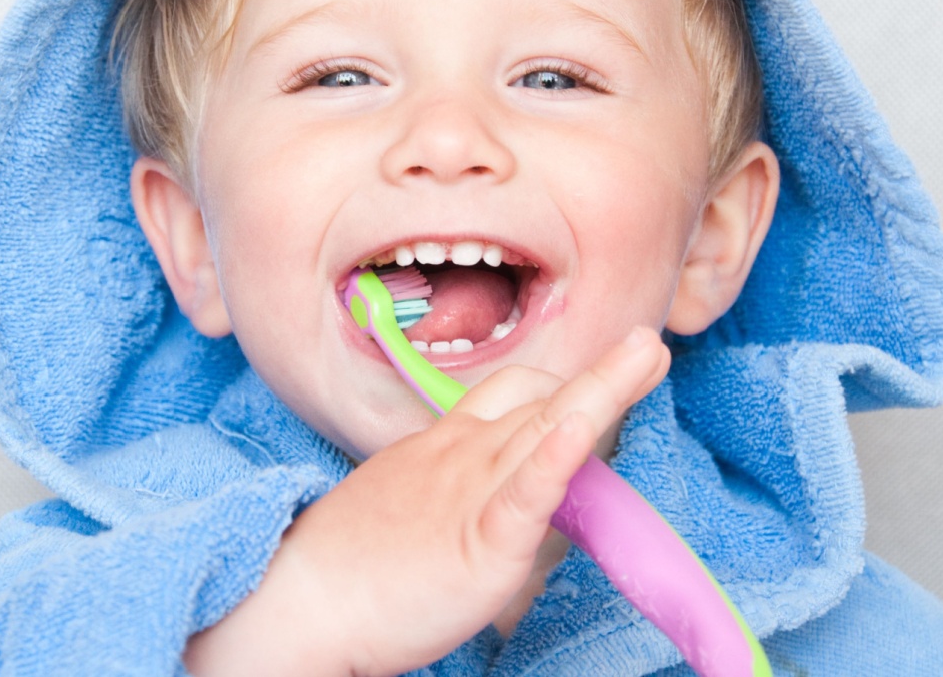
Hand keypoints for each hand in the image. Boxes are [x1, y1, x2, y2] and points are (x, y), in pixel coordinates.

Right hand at [184, 326, 670, 676]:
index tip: (605, 371)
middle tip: (648, 344)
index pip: (510, 396)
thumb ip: (455, 501)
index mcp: (445, 446)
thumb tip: (491, 513)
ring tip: (647, 353)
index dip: (558, 384)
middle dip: (600, 372)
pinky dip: (557, 456)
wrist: (295, 600)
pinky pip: (525, 492)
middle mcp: (463, 454)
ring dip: (602, 388)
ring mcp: (472, 491)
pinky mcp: (481, 542)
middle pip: (538, 397)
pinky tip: (582, 428)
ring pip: (545, 425)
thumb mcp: (406, 509)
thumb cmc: (345, 565)